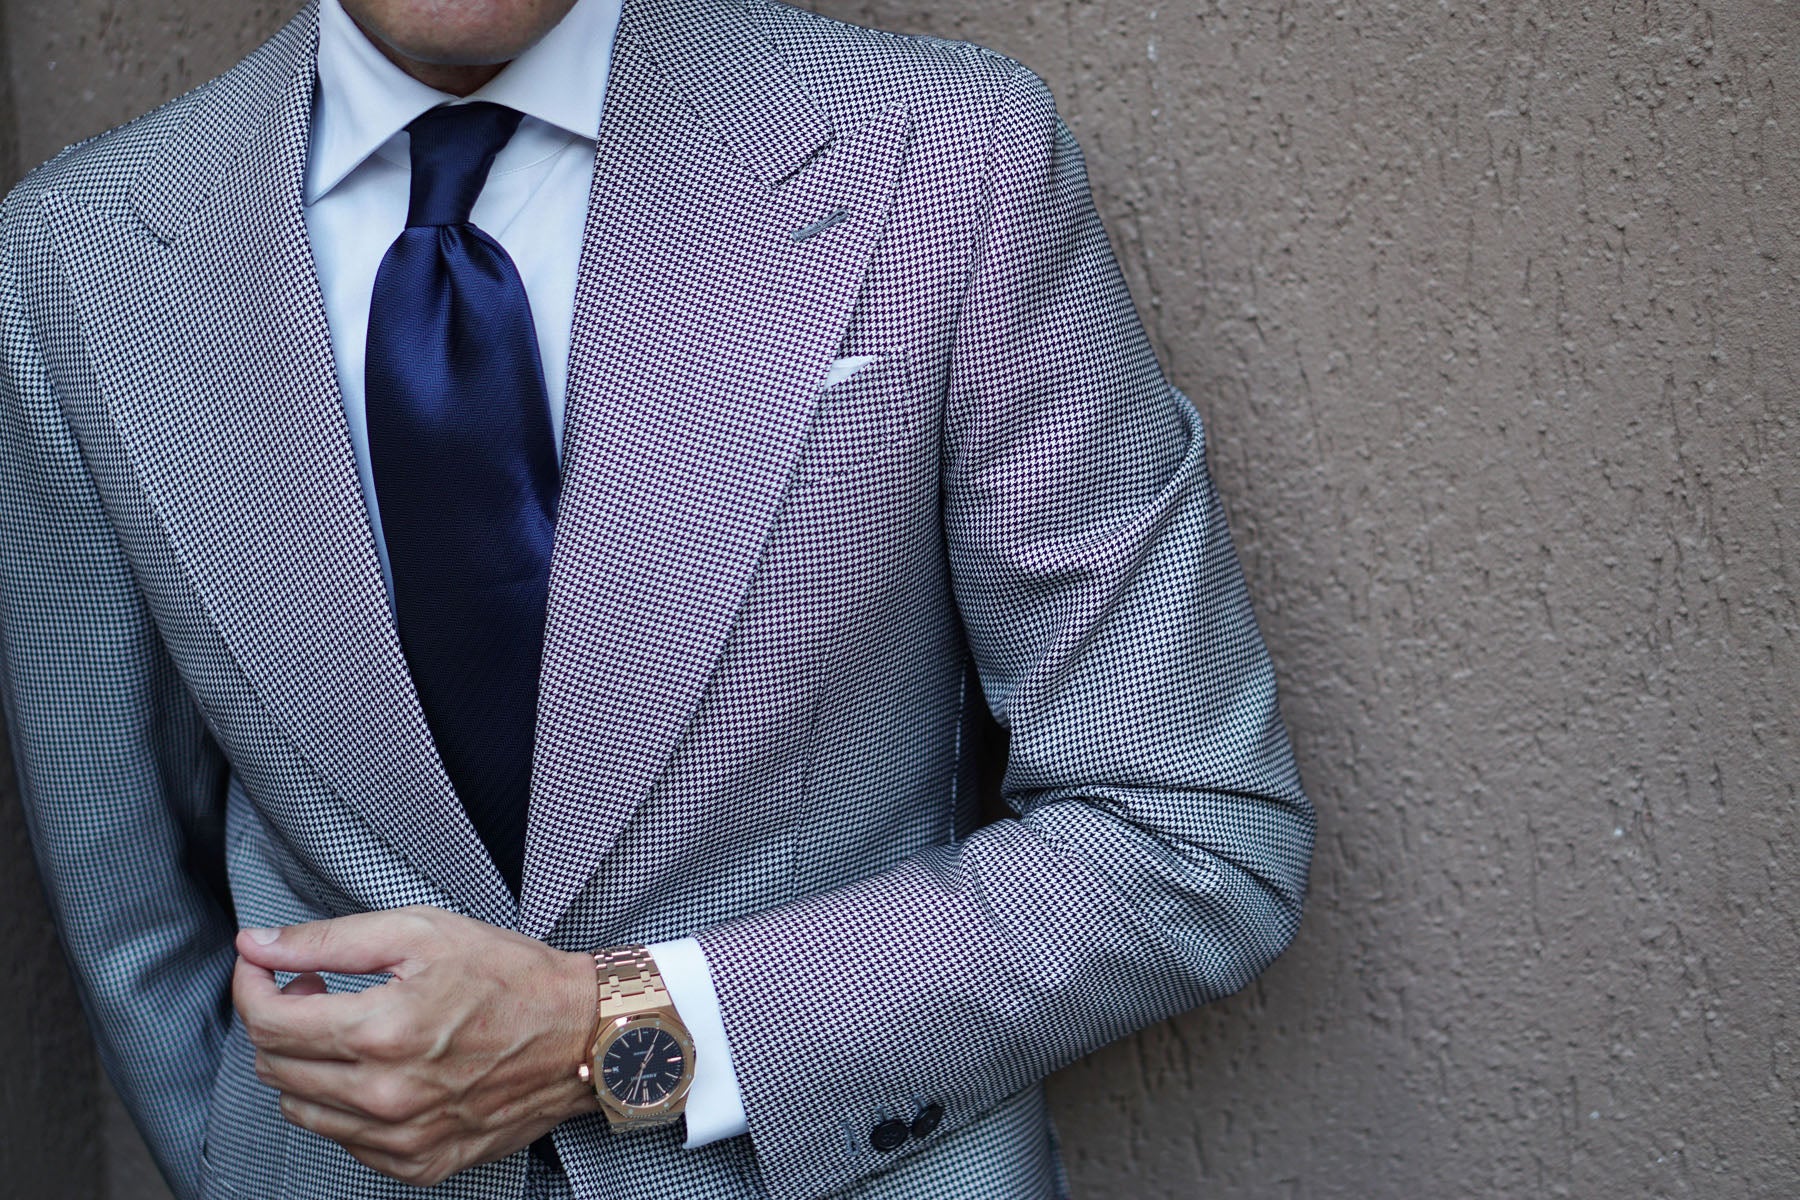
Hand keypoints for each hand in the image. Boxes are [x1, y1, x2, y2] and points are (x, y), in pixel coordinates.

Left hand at [231, 905, 599, 1186]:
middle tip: (316, 988)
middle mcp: (385, 1096)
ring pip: (299, 1110)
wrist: (581, 1034)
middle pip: (274, 1066)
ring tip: (348, 1029)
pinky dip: (343, 1104)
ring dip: (306, 1064)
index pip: (267, 1021)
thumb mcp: (421, 932)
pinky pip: (345, 1141)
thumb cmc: (509, 976)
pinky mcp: (419, 1164)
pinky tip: (378, 1069)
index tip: (262, 963)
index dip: (251, 983)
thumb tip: (256, 944)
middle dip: (279, 1018)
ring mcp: (401, 1139)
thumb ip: (329, 940)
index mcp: (381, 1032)